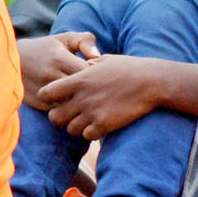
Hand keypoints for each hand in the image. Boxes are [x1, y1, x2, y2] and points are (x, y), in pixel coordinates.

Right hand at [19, 32, 100, 105]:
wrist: (13, 60)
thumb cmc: (47, 48)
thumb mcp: (65, 39)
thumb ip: (85, 41)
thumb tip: (97, 56)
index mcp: (59, 58)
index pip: (88, 72)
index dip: (96, 74)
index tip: (97, 73)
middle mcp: (50, 75)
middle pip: (81, 90)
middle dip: (91, 90)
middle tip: (96, 88)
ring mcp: (44, 91)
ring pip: (72, 103)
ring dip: (81, 102)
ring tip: (86, 96)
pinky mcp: (39, 104)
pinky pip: (62, 111)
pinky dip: (70, 108)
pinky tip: (74, 102)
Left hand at [39, 54, 158, 141]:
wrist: (151, 81)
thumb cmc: (129, 68)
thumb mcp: (105, 60)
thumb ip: (89, 65)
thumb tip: (83, 64)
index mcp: (78, 80)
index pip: (46, 93)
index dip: (48, 98)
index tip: (58, 99)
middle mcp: (81, 97)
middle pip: (54, 117)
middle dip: (60, 118)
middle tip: (71, 115)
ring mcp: (92, 112)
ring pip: (70, 130)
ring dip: (77, 127)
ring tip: (88, 120)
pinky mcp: (105, 124)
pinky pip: (87, 136)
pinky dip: (91, 133)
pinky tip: (99, 125)